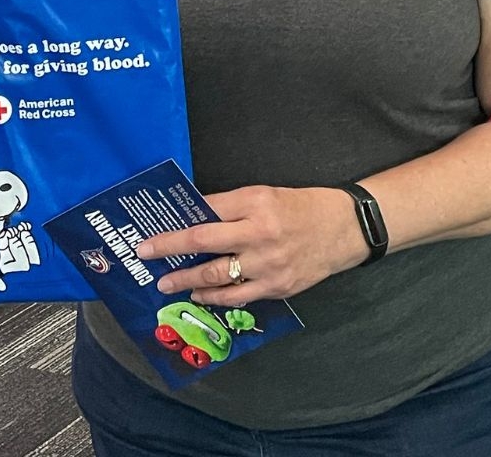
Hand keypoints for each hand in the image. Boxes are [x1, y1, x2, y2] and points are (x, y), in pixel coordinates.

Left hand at [135, 185, 369, 306]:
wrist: (345, 229)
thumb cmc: (303, 206)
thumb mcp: (267, 194)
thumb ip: (233, 206)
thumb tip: (197, 217)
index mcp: (256, 202)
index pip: (207, 211)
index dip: (178, 221)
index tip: (154, 228)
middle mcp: (260, 233)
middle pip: (204, 242)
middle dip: (170, 249)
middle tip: (146, 254)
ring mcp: (268, 264)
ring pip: (217, 276)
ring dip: (187, 280)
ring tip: (167, 283)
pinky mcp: (277, 287)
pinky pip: (238, 296)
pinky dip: (215, 296)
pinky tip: (200, 294)